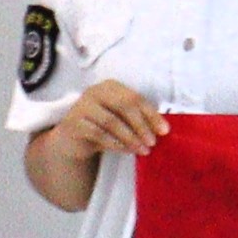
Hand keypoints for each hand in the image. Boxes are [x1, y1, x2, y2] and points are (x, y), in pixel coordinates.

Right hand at [45, 78, 169, 164]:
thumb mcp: (122, 120)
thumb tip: (163, 130)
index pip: (135, 98)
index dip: (152, 114)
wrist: (73, 141)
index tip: (164, 131)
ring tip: (143, 150)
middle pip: (124, 106)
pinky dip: (115, 143)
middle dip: (142, 125)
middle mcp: (94, 92)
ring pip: (112, 122)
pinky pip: (98, 134)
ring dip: (131, 137)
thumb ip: (139, 120)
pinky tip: (126, 150)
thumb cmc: (104, 128)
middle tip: (153, 142)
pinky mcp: (72, 123)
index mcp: (111, 87)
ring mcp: (81, 106)